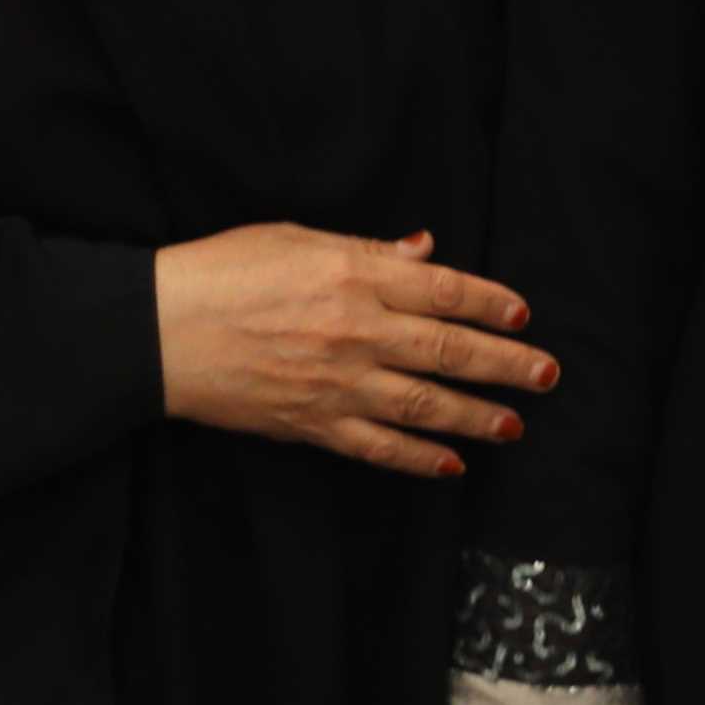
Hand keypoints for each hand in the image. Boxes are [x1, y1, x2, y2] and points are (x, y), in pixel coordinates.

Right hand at [154, 226, 554, 475]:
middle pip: (450, 350)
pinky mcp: (312, 423)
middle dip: (507, 366)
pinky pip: (378, 447)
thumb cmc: (222, 270)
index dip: (492, 303)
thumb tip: (425, 250)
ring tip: (516, 426)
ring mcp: (336, 383)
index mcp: (354, 275)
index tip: (523, 315)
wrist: (156, 330)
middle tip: (548, 376)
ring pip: (425, 405)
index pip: (444, 290)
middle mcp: (356, 331)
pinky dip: (419, 458)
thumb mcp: (298, 239)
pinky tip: (452, 465)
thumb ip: (368, 251)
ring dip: (478, 418)